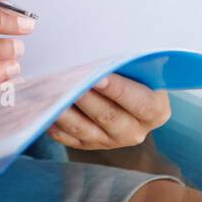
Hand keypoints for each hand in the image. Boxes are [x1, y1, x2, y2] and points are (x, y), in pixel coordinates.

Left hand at [48, 73, 169, 149]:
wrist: (124, 89)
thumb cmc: (132, 71)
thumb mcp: (138, 67)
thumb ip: (128, 63)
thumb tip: (104, 57)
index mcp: (155, 110)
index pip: (141, 103)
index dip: (120, 90)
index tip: (100, 77)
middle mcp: (135, 131)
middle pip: (109, 117)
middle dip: (87, 99)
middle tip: (70, 83)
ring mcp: (111, 141)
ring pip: (85, 129)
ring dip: (67, 113)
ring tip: (52, 96)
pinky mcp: (90, 145)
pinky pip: (70, 138)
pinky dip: (57, 125)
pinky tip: (46, 110)